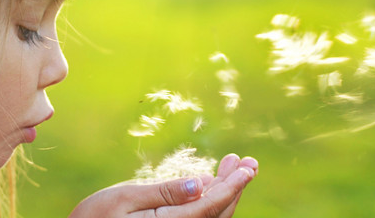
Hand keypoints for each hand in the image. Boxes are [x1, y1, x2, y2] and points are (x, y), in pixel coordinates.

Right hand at [69, 154, 257, 217]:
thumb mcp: (125, 198)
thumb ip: (165, 193)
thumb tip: (201, 185)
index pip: (212, 206)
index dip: (234, 185)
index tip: (249, 167)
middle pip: (218, 213)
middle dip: (235, 186)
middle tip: (247, 161)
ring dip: (224, 192)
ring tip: (231, 165)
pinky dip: (208, 202)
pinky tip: (207, 184)